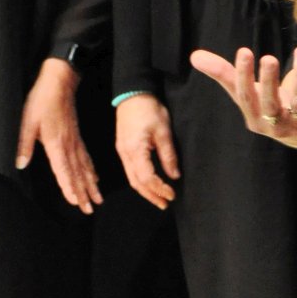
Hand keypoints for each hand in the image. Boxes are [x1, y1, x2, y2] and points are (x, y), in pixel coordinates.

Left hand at [16, 57, 100, 212]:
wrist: (59, 83)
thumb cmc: (42, 101)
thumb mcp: (27, 121)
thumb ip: (24, 144)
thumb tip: (20, 164)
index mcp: (56, 144)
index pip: (64, 171)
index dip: (69, 187)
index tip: (76, 202)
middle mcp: (68, 146)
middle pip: (77, 174)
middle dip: (84, 193)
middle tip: (90, 209)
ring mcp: (75, 142)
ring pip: (85, 168)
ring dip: (91, 185)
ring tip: (98, 199)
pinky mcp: (77, 137)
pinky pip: (87, 158)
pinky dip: (91, 170)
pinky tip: (95, 178)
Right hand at [116, 92, 179, 208]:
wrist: (132, 93)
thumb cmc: (149, 109)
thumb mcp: (163, 131)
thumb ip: (168, 155)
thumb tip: (174, 175)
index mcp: (135, 150)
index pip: (147, 178)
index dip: (159, 189)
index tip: (172, 194)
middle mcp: (125, 154)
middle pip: (137, 183)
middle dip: (152, 195)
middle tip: (165, 204)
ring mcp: (122, 151)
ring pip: (132, 178)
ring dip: (145, 191)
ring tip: (159, 198)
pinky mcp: (123, 148)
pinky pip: (130, 170)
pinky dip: (140, 181)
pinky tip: (149, 184)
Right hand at [189, 43, 296, 150]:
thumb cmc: (271, 108)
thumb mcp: (248, 95)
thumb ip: (224, 75)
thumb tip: (194, 56)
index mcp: (254, 119)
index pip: (246, 98)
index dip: (243, 76)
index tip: (244, 52)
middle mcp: (276, 126)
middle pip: (271, 104)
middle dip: (270, 81)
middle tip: (268, 58)